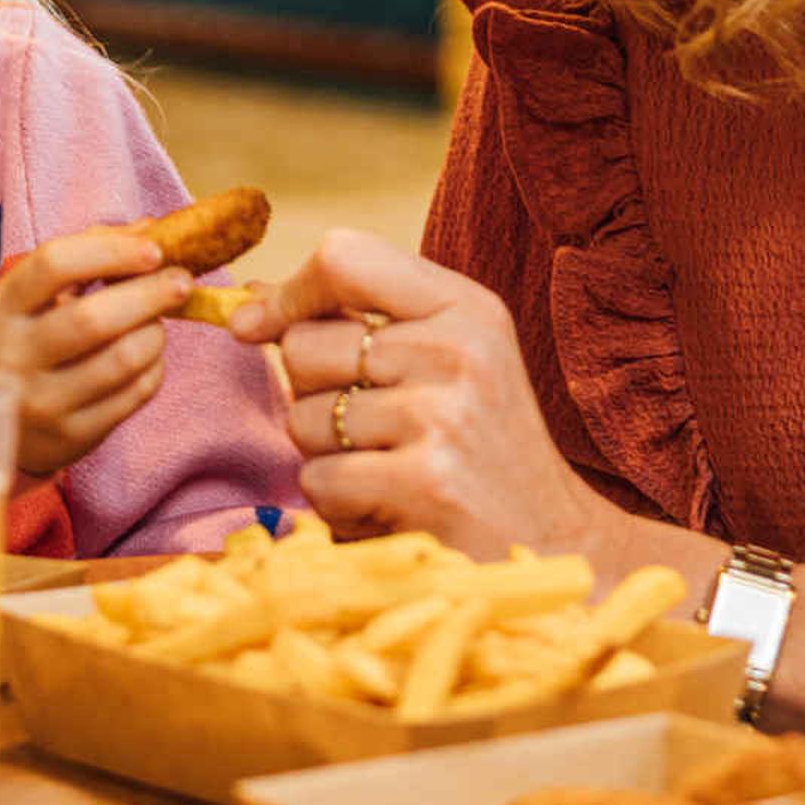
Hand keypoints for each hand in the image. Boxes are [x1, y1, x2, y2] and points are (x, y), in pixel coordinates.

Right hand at [0, 227, 192, 477]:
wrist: (2, 425)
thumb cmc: (30, 341)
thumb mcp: (39, 297)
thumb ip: (88, 255)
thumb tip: (150, 228)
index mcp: (2, 308)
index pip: (54, 265)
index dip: (110, 250)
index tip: (153, 249)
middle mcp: (14, 356)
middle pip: (93, 318)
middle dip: (149, 294)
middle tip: (181, 282)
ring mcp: (42, 402)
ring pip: (122, 359)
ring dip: (155, 333)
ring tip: (157, 323)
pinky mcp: (72, 436)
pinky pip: (134, 395)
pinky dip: (154, 368)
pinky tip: (148, 358)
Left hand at [229, 229, 614, 558]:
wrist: (554, 546)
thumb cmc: (483, 451)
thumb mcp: (448, 362)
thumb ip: (359, 324)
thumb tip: (250, 300)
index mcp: (465, 307)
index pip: (344, 257)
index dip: (287, 292)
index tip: (257, 325)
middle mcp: (458, 349)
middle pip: (304, 347)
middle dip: (312, 396)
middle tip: (374, 431)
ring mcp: (443, 415)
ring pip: (303, 421)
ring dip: (327, 460)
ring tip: (389, 473)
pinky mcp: (425, 482)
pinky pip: (319, 481)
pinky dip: (339, 508)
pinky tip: (391, 510)